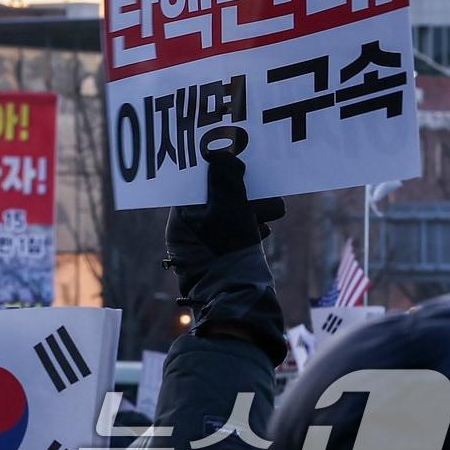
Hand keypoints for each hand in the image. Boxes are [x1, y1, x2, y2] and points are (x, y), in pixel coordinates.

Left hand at [165, 152, 284, 271]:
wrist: (237, 296)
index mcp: (183, 214)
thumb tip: (218, 153)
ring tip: (266, 213)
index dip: (217, 167)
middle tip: (260, 186)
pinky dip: (252, 226)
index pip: (197, 181)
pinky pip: (240, 229)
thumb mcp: (229, 208)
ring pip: (234, 212)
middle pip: (219, 195)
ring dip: (254, 209)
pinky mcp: (224, 252)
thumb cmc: (228, 251)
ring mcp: (206, 240)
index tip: (236, 157)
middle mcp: (191, 226)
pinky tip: (260, 230)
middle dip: (244, 191)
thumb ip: (226, 178)